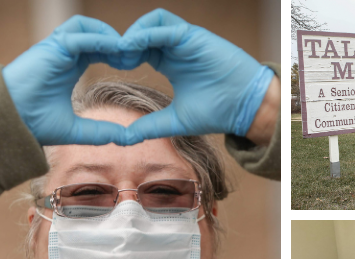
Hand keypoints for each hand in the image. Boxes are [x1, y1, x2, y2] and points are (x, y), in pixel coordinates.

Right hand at [1, 16, 147, 145]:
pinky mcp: (51, 48)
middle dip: (118, 42)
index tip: (134, 66)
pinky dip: (98, 39)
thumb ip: (102, 131)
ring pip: (86, 26)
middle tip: (136, 56)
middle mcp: (64, 53)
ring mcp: (56, 48)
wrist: (10, 121)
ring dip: (108, 35)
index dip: (118, 53)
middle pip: (95, 33)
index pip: (99, 48)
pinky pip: (78, 35)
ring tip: (127, 51)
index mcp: (70, 65)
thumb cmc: (34, 123)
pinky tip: (115, 50)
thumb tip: (128, 138)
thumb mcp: (77, 129)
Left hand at [120, 10, 275, 140]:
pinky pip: (163, 25)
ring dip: (132, 34)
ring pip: (150, 23)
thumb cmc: (218, 112)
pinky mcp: (192, 35)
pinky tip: (133, 46)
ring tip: (120, 52)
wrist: (247, 107)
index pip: (137, 49)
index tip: (109, 68)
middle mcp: (174, 47)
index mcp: (168, 62)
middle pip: (140, 33)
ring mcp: (183, 39)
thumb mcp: (176, 120)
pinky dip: (145, 32)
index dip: (121, 55)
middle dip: (121, 43)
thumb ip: (150, 126)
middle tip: (108, 58)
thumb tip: (124, 138)